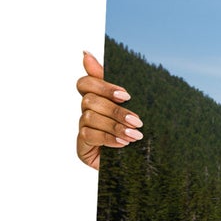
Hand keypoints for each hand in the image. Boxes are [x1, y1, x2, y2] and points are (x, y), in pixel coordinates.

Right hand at [76, 51, 141, 169]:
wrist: (136, 167)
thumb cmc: (132, 135)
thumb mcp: (130, 110)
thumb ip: (113, 86)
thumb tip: (86, 53)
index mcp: (97, 100)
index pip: (85, 83)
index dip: (102, 85)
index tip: (125, 95)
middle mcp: (86, 112)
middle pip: (89, 100)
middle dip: (115, 110)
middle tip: (138, 121)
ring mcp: (83, 129)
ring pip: (90, 117)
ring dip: (115, 125)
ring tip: (135, 136)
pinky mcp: (82, 146)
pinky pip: (89, 135)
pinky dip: (108, 137)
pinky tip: (122, 144)